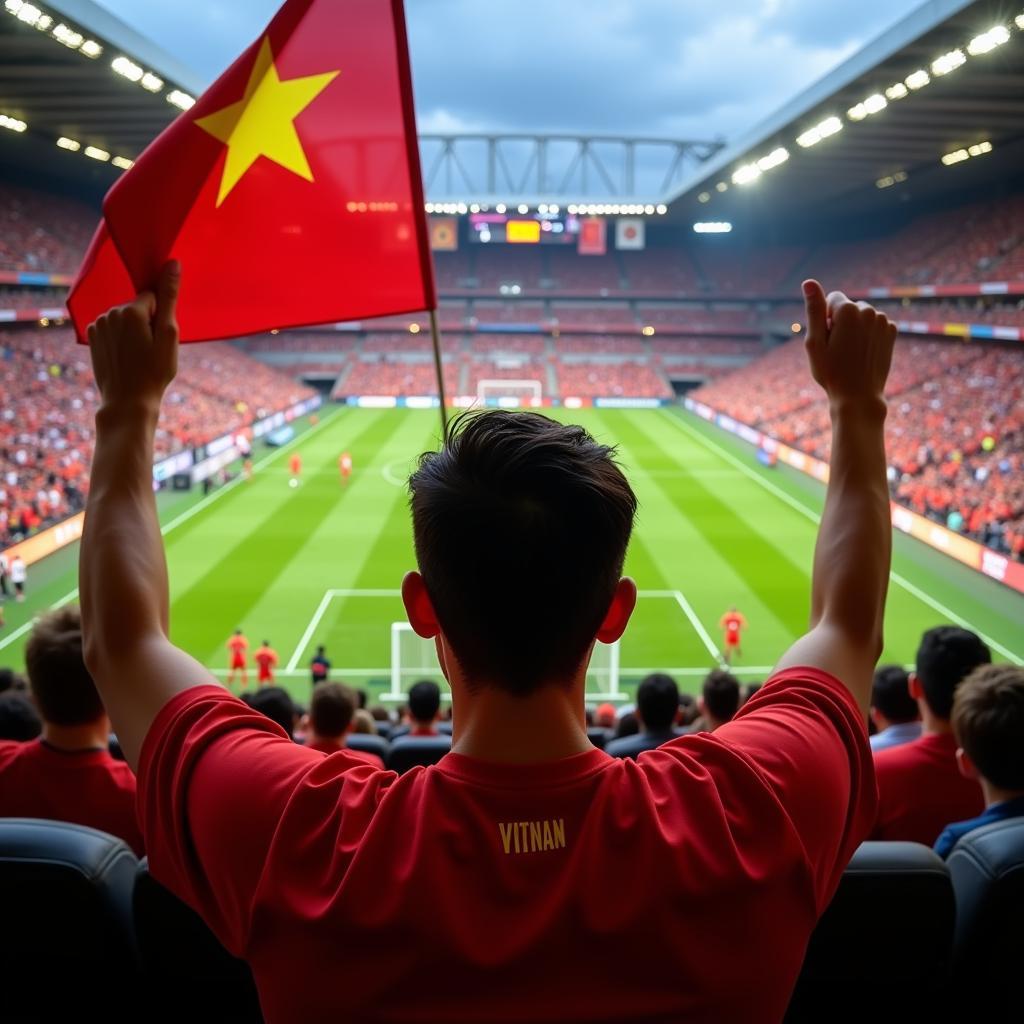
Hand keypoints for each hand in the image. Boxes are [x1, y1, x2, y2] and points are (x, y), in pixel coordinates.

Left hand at [88, 261, 180, 414]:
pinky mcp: (93, 335)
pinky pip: (113, 327)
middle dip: (148, 322)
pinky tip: (126, 356)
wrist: (127, 401)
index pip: (154, 297)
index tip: (161, 339)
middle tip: (152, 350)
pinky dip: (121, 337)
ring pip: (125, 317)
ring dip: (134, 330)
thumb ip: (169, 296)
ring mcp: (98, 323)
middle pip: (138, 306)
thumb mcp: (168, 335)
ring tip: (139, 355)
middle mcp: (110, 311)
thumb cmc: (154, 371)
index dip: (162, 317)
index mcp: (131, 310)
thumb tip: (172, 263)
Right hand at [801, 279, 895, 409]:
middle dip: (841, 322)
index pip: (832, 298)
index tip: (827, 340)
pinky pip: (874, 324)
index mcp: (848, 310)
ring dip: (855, 328)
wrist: (858, 396)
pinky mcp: (891, 331)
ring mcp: (883, 321)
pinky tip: (863, 352)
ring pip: (862, 316)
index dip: (825, 319)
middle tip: (838, 349)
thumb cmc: (831, 371)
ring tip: (851, 353)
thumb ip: (814, 310)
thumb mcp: (814, 342)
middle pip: (848, 307)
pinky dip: (868, 335)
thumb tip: (808, 282)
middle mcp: (869, 310)